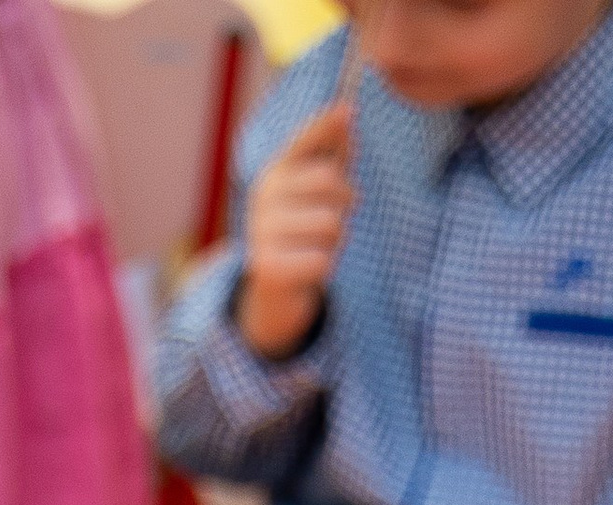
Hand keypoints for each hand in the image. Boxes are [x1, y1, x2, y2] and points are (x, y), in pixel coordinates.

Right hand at [237, 101, 352, 359]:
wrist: (275, 288)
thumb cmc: (303, 232)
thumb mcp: (316, 193)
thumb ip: (332, 156)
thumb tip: (347, 112)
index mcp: (275, 173)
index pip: (304, 141)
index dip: (327, 124)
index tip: (350, 108)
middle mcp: (264, 196)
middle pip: (329, 182)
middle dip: (346, 201)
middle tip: (337, 217)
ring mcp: (262, 230)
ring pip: (330, 224)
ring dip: (336, 240)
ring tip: (318, 245)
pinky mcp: (267, 265)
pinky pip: (322, 260)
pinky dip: (325, 266)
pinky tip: (309, 268)